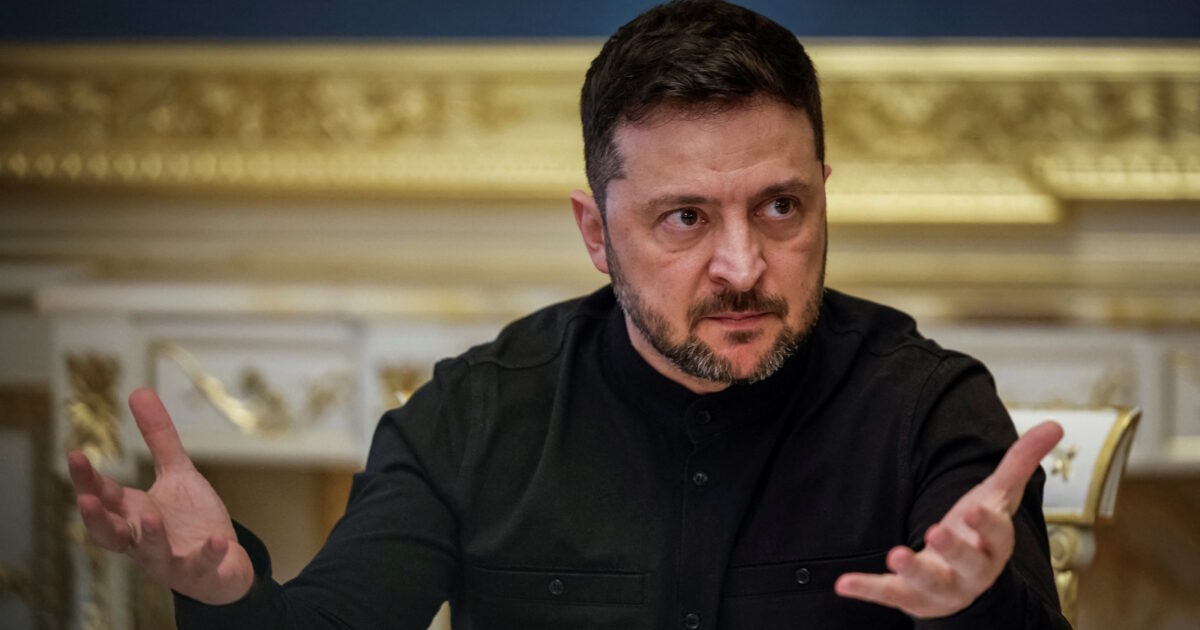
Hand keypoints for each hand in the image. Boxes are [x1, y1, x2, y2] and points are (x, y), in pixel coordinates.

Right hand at [67, 388, 254, 604]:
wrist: (222, 562)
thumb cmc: (190, 519)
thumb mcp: (177, 473)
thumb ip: (159, 438)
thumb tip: (138, 390)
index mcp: (134, 514)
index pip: (104, 497)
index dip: (87, 480)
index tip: (75, 455)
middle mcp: (143, 539)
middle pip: (111, 533)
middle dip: (97, 518)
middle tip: (84, 498)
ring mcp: (169, 558)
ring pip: (150, 554)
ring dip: (150, 537)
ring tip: (151, 518)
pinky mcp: (199, 571)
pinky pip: (200, 566)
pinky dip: (206, 554)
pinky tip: (216, 540)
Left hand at [834, 421, 1062, 617]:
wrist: (964, 585)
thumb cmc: (979, 534)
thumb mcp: (998, 497)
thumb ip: (1020, 461)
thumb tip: (1054, 424)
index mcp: (994, 544)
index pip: (997, 533)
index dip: (988, 524)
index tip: (975, 510)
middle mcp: (972, 571)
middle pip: (968, 562)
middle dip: (955, 548)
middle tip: (936, 530)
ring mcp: (941, 588)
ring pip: (930, 583)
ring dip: (913, 570)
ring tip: (895, 554)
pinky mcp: (911, 597)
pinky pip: (889, 595)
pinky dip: (867, 589)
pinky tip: (843, 583)